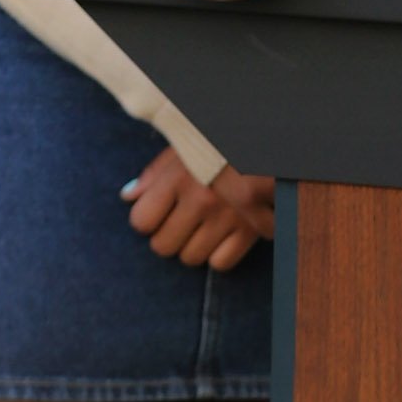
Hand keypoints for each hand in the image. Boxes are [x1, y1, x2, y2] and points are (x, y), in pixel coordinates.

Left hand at [122, 147, 276, 270]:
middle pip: (163, 246)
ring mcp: (227, 217)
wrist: (272, 139)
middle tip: (181, 220)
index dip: (147, 218)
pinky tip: (224, 235)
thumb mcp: (185, 146)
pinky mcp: (252, 229)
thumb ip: (155, 172)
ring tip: (204, 226)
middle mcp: (201, 200)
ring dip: (193, 246)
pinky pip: (221, 263)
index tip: (157, 211)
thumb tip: (129, 197)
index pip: (141, 221)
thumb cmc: (222, 140)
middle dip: (168, 236)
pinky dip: (220, 254)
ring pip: (190, 258)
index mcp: (180, 176)